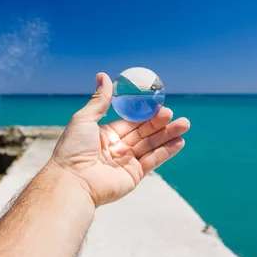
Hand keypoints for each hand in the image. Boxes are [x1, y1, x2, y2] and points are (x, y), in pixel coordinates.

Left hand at [50, 72, 189, 206]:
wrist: (72, 182)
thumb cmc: (73, 149)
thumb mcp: (84, 119)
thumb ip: (100, 100)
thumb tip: (103, 75)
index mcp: (105, 135)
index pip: (130, 121)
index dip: (144, 113)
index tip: (159, 104)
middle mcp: (117, 148)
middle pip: (143, 133)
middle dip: (160, 123)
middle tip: (174, 114)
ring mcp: (126, 162)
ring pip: (151, 145)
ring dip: (168, 135)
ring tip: (185, 124)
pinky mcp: (134, 175)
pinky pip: (153, 161)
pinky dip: (166, 151)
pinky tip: (179, 142)